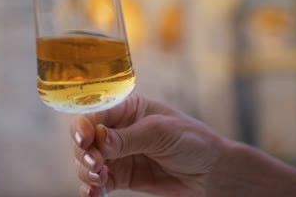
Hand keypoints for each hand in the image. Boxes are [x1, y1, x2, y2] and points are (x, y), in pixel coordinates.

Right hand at [70, 93, 228, 196]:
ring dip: (86, 171)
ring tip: (100, 179)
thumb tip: (97, 139)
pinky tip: (92, 194)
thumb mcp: (160, 133)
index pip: (95, 112)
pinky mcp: (121, 176)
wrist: (212, 173)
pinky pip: (98, 183)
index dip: (84, 125)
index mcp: (127, 108)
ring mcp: (118, 154)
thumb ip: (127, 137)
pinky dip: (91, 189)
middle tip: (96, 164)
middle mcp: (117, 129)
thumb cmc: (192, 141)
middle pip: (85, 138)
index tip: (86, 140)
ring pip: (86, 162)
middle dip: (84, 152)